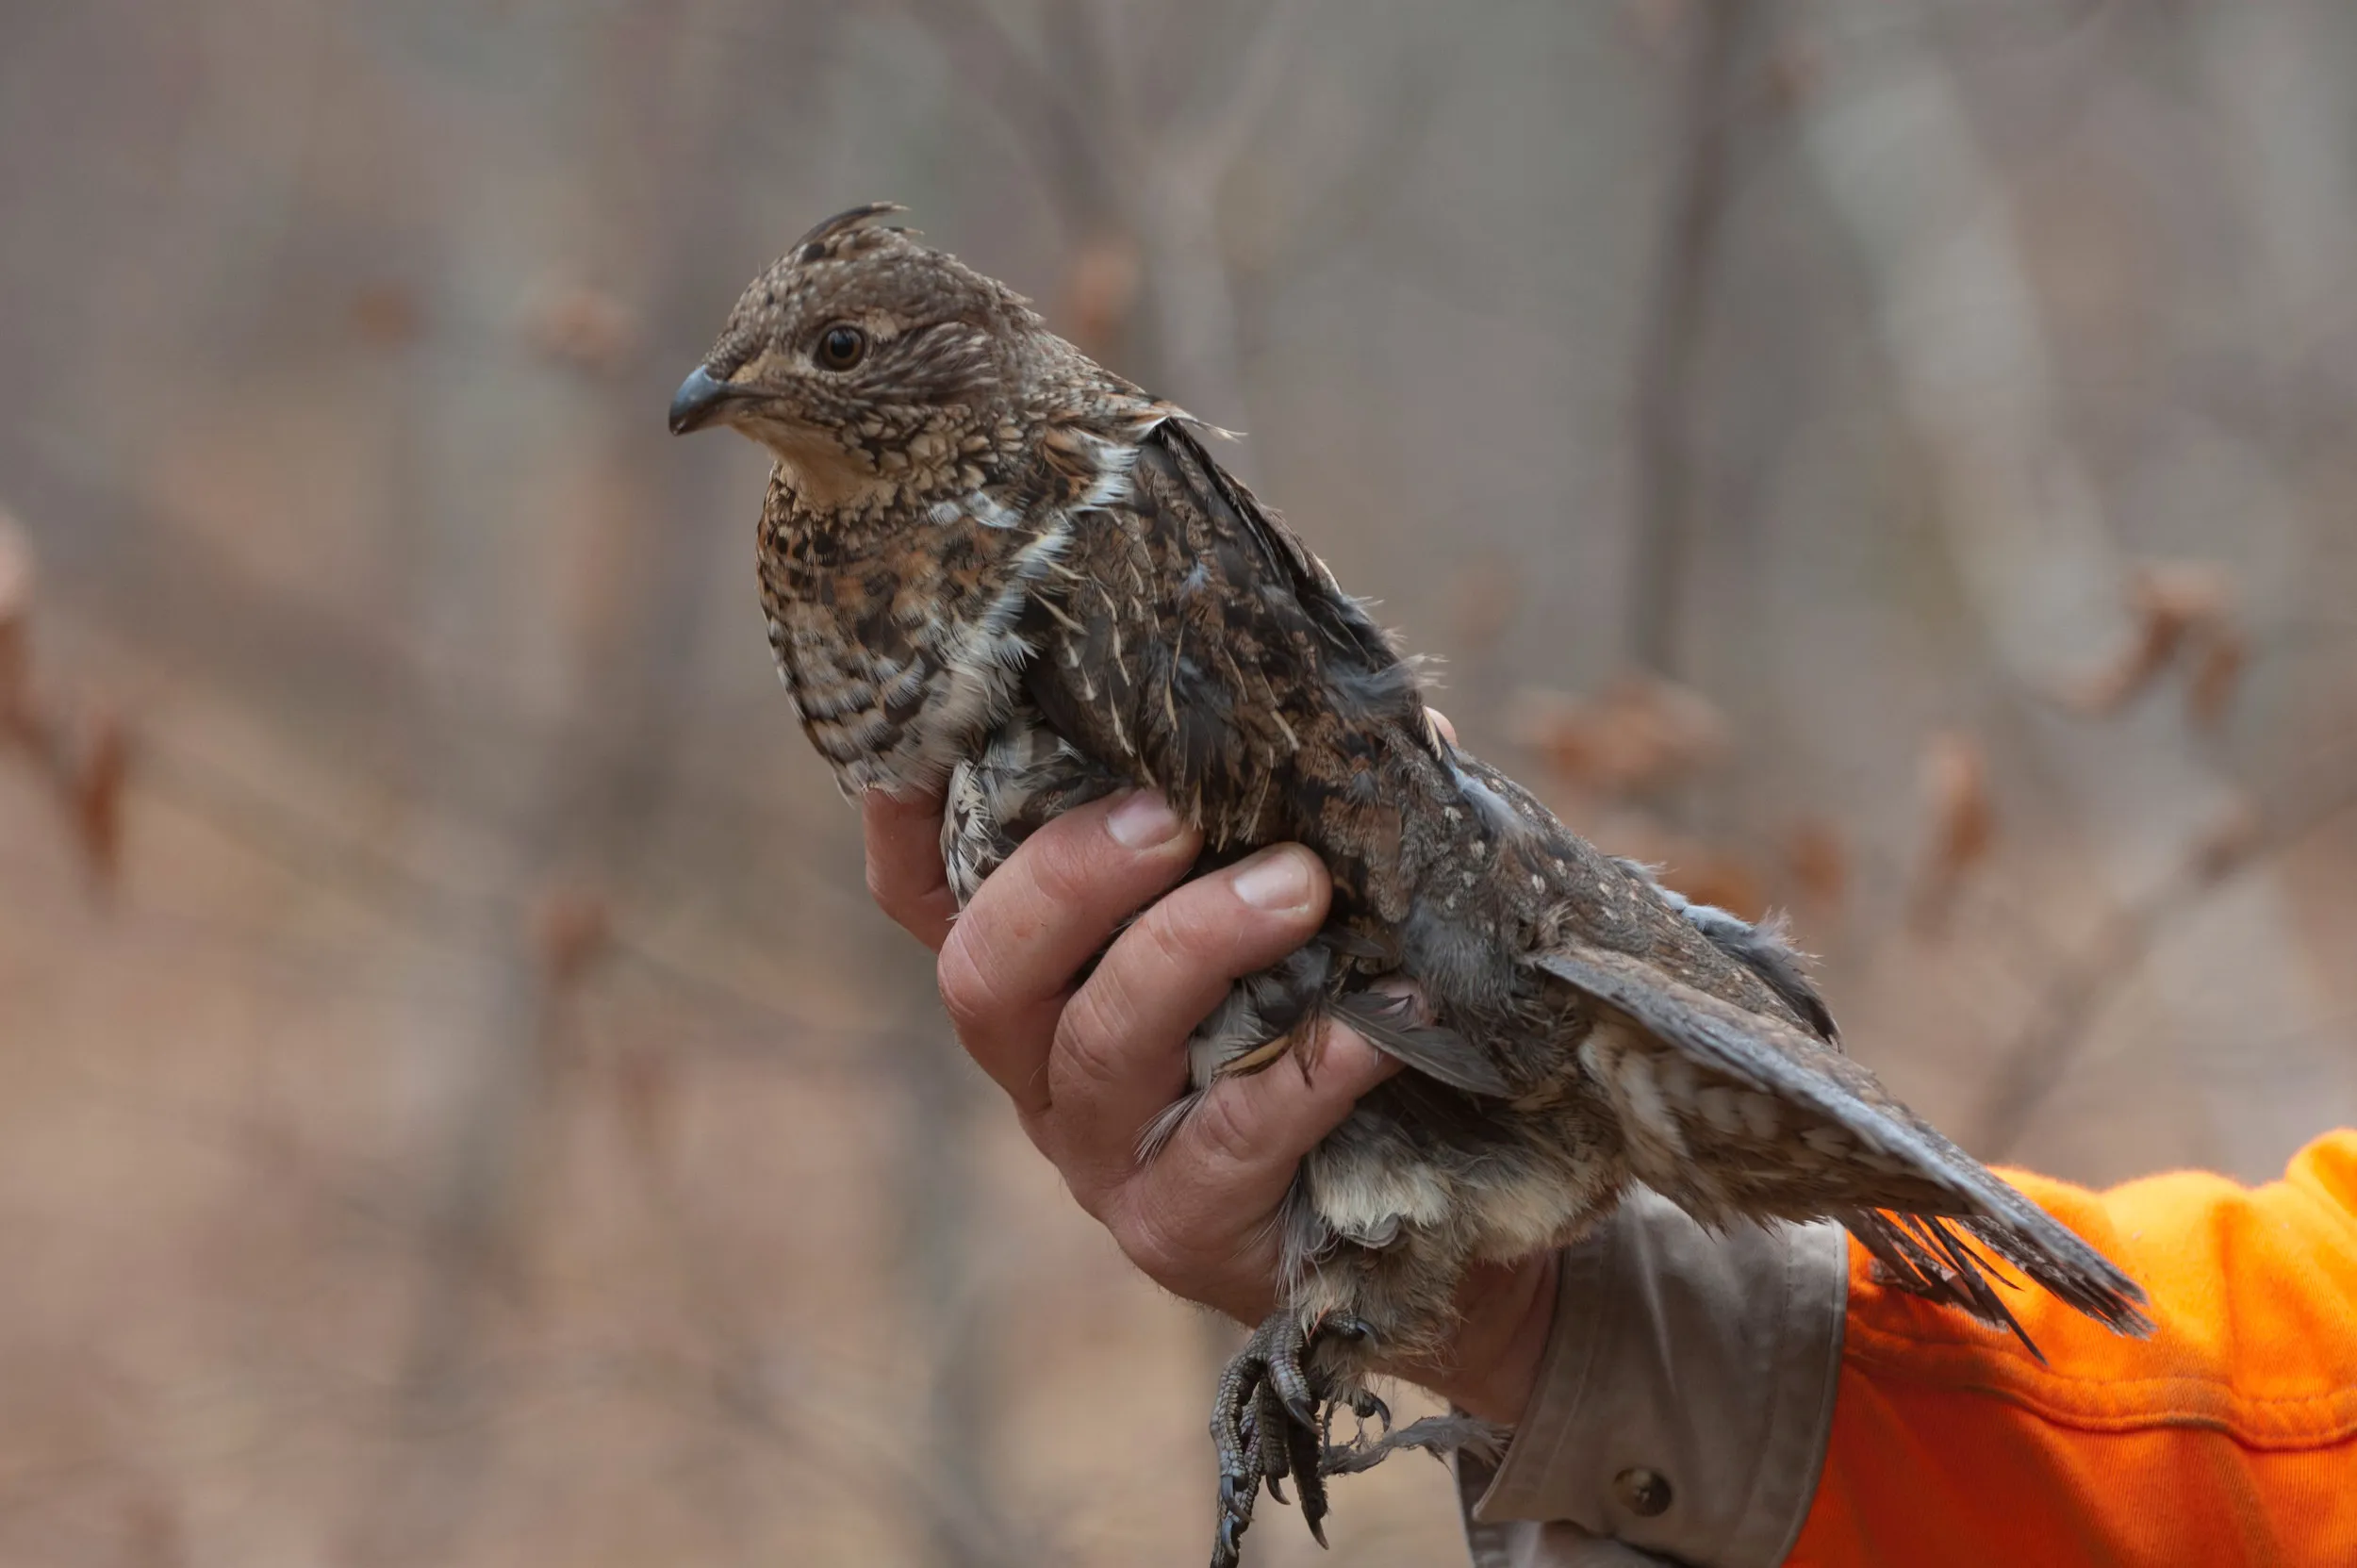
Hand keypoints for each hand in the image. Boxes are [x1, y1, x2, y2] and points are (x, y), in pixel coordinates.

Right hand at [862, 757, 1557, 1424]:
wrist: (1414, 1217)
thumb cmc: (1330, 1019)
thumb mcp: (1285, 909)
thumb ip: (1288, 814)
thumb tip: (1360, 718)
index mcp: (1041, 973)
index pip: (925, 895)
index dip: (905, 819)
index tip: (928, 739)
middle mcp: (1042, 1065)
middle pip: (986, 969)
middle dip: (1067, 877)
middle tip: (1170, 815)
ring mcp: (1104, 1156)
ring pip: (1101, 1044)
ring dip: (1195, 946)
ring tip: (1300, 885)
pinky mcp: (1185, 1231)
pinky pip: (1227, 1143)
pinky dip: (1301, 1073)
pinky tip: (1373, 1027)